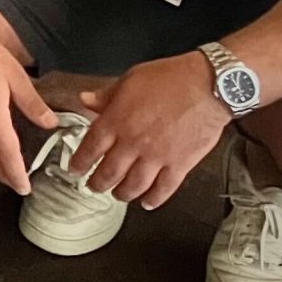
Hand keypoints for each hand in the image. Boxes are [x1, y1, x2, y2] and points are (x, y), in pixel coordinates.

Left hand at [69, 52, 232, 208]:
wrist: (207, 86)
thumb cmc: (169, 78)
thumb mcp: (131, 79)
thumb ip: (107, 95)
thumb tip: (85, 100)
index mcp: (117, 120)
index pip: (91, 147)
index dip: (80, 162)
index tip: (74, 170)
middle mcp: (133, 143)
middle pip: (109, 172)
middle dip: (98, 183)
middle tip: (93, 187)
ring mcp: (157, 157)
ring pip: (134, 185)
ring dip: (122, 194)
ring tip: (117, 195)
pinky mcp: (180, 165)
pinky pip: (164, 189)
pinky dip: (154, 199)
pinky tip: (147, 202)